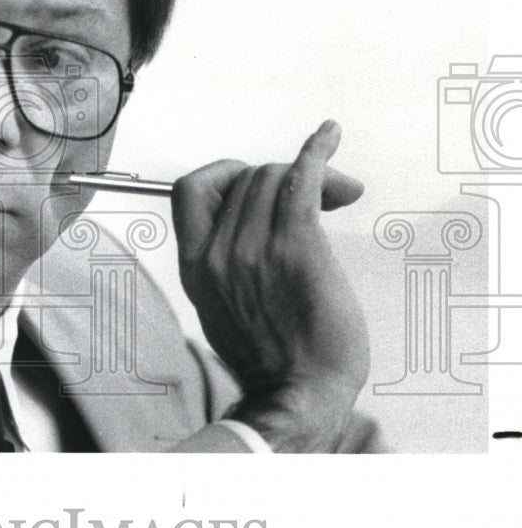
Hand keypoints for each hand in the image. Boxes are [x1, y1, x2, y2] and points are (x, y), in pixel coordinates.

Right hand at [171, 120, 369, 451]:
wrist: (299, 392)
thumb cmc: (270, 357)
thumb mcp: (220, 306)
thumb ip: (222, 263)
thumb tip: (243, 223)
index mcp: (194, 264)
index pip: (189, 189)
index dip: (222, 174)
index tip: (251, 182)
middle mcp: (218, 250)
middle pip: (244, 177)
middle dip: (280, 174)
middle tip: (317, 195)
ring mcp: (254, 248)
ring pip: (273, 175)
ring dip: (308, 172)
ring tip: (338, 190)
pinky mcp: (295, 249)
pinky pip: (301, 180)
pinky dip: (317, 151)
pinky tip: (330, 135)